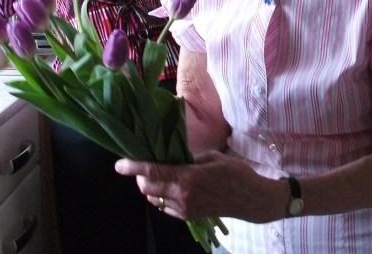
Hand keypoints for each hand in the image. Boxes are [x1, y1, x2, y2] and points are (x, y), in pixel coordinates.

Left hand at [114, 151, 285, 222]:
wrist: (252, 200)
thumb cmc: (236, 173)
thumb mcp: (212, 157)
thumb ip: (188, 158)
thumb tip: (171, 155)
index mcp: (188, 178)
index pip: (153, 172)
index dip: (133, 168)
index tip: (119, 164)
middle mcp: (183, 196)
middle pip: (148, 189)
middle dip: (141, 177)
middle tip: (144, 165)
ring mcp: (185, 209)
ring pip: (154, 199)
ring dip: (150, 188)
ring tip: (158, 175)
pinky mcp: (188, 216)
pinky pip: (165, 207)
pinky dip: (161, 197)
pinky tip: (170, 187)